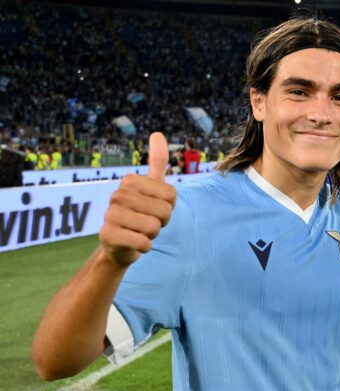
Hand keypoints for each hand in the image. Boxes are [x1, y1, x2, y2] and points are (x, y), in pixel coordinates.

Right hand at [98, 132, 175, 266]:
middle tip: (147, 223)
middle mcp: (117, 195)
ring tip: (139, 232)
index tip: (153, 209)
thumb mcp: (152, 187)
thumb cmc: (141, 214)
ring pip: (154, 227)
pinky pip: (143, 243)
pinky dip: (145, 247)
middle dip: (161, 222)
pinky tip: (135, 244)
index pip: (171, 196)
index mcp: (130, 181)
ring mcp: (110, 214)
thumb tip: (158, 133)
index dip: (169, 207)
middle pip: (164, 211)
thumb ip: (157, 161)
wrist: (121, 245)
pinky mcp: (107, 235)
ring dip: (152, 235)